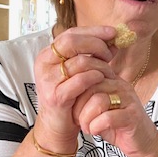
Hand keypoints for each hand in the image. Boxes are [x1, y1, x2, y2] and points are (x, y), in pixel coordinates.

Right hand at [34, 26, 117, 149]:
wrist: (58, 125)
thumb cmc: (72, 95)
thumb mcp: (79, 71)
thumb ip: (91, 53)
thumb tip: (114, 37)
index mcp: (48, 54)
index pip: (71, 33)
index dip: (93, 31)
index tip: (113, 33)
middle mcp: (44, 64)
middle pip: (71, 42)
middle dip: (96, 44)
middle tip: (110, 54)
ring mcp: (48, 80)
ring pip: (80, 61)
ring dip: (100, 64)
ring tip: (108, 72)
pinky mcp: (56, 96)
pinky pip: (81, 80)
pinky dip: (95, 77)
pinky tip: (101, 79)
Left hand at [72, 75, 157, 156]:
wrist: (142, 142)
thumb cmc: (118, 126)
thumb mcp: (99, 108)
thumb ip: (87, 97)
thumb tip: (64, 92)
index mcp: (112, 80)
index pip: (87, 75)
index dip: (75, 93)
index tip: (72, 108)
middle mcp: (121, 86)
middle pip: (90, 87)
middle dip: (78, 107)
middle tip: (78, 121)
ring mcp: (129, 100)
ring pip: (97, 101)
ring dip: (86, 118)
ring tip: (87, 127)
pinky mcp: (132, 116)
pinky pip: (107, 117)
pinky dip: (96, 126)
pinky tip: (96, 131)